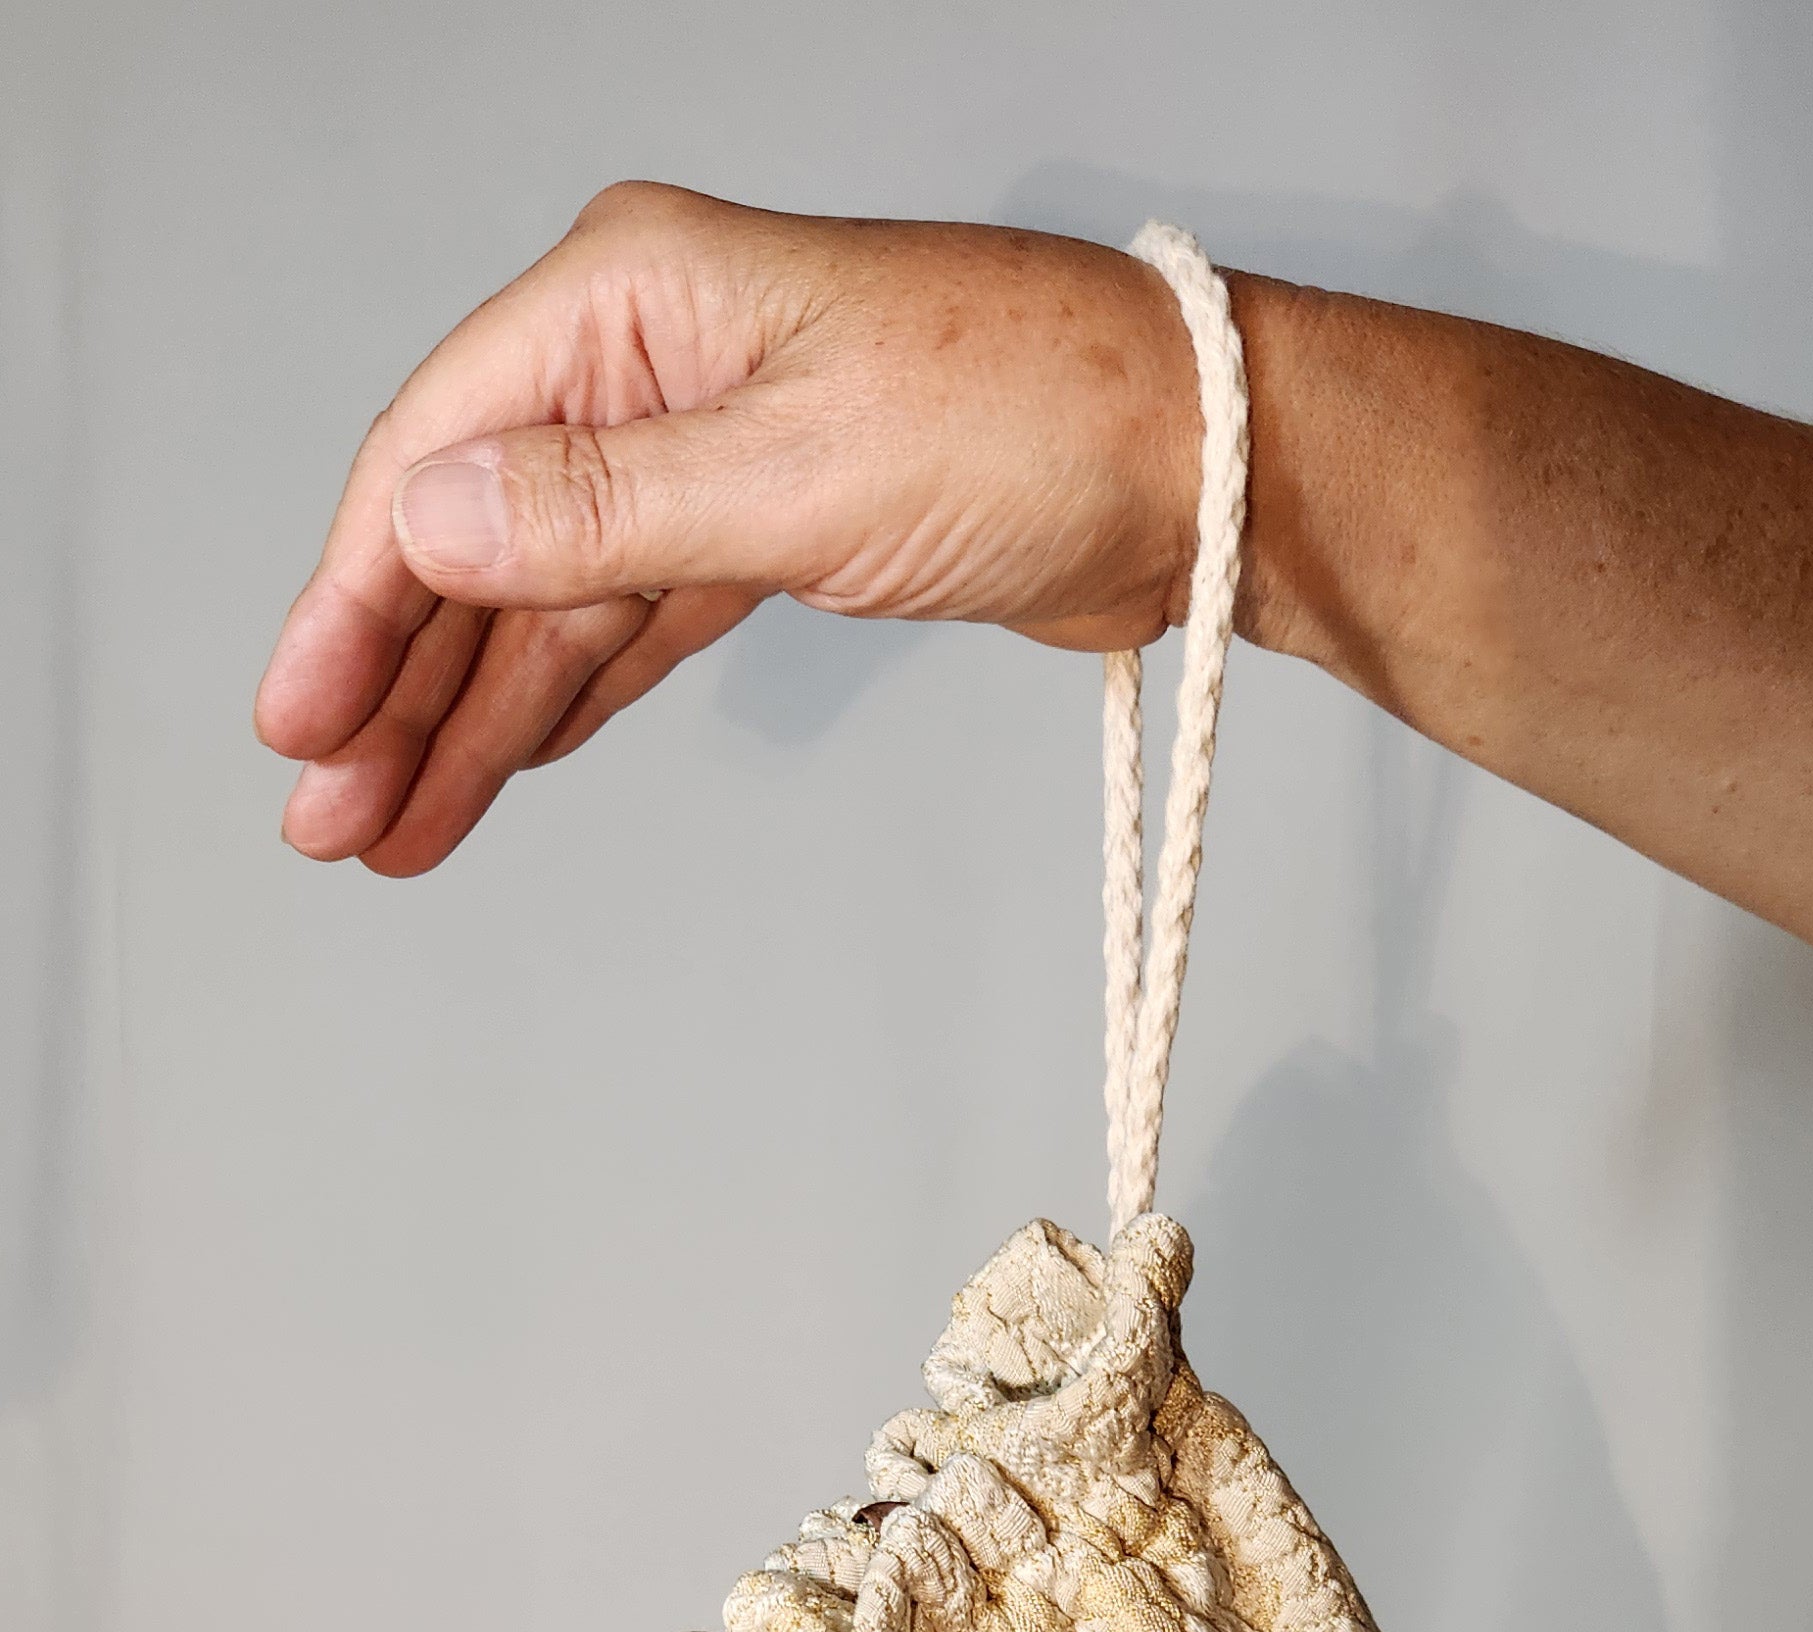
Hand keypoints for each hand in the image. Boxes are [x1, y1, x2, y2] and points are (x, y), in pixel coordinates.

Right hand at [253, 184, 1202, 877]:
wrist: (1197, 467)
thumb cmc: (1028, 418)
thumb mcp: (794, 476)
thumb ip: (601, 512)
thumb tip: (433, 524)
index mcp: (632, 299)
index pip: (442, 456)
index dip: (355, 598)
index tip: (300, 720)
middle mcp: (649, 363)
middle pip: (475, 540)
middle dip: (398, 686)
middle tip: (330, 823)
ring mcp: (705, 447)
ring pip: (544, 604)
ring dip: (468, 720)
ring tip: (393, 836)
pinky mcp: (766, 528)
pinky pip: (624, 625)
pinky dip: (561, 702)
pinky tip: (495, 773)